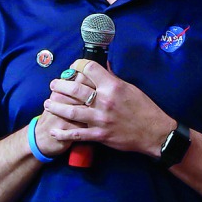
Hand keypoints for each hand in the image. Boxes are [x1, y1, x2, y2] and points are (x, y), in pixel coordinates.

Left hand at [44, 59, 172, 157]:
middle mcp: (104, 101)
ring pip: (71, 111)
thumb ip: (113, 78)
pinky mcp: (100, 135)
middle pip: (74, 89)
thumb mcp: (130, 88)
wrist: (154, 132)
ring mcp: (100, 119)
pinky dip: (63, 134)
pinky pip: (77, 134)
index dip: (77, 65)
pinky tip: (54, 131)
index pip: (89, 68)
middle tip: (53, 84)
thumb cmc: (144, 108)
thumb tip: (102, 66)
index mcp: (112, 86)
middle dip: (60, 85)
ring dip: (56, 106)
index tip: (72, 68)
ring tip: (48, 103)